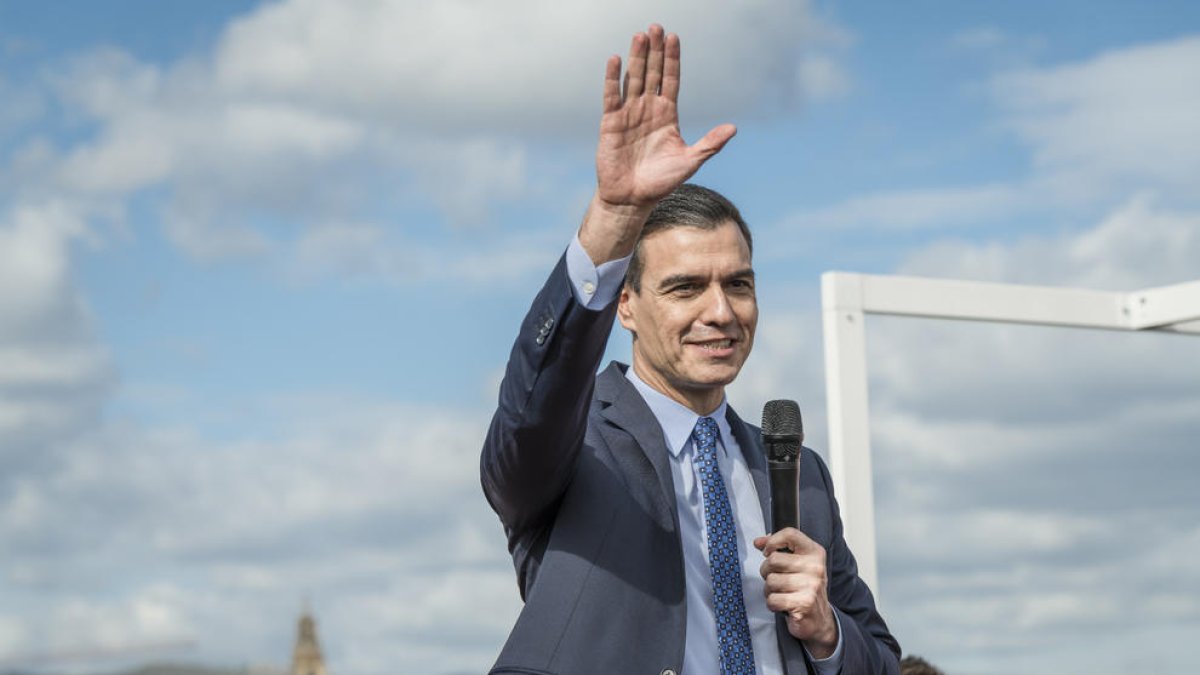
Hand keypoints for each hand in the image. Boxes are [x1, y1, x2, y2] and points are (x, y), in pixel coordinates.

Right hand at [579, 24, 735, 263]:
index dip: (672, 59)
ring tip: (639, 35)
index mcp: (667, 115)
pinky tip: (615, 59)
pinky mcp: (611, 123)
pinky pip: (612, 96)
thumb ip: (710, 144)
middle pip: (652, 72)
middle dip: (655, 50)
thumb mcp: (690, 162)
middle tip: (656, 26)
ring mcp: (629, 114)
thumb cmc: (661, 183)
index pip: (671, 80)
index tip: (674, 37)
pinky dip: (613, 78)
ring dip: (636, 57)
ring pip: (633, 79)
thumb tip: (733, 128)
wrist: (632, 200)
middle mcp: (648, 109)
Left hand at [754, 528, 838, 658]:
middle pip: (773, 559)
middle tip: (778, 579)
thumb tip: (758, 542)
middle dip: (767, 571)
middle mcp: (815, 567)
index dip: (772, 541)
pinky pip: (773, 600)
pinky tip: (784, 605)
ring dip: (770, 590)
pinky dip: (773, 604)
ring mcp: (811, 586)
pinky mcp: (804, 604)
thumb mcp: (796, 563)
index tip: (768, 551)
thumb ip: (777, 548)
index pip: (790, 534)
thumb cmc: (804, 588)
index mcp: (815, 552)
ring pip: (771, 581)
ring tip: (782, 593)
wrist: (819, 620)